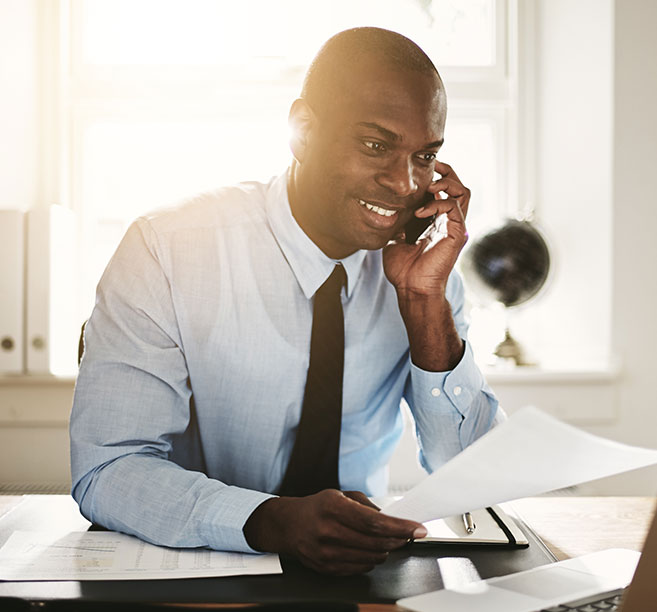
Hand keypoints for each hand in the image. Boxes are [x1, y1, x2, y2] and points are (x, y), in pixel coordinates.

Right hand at [243, 489, 426, 574]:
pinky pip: (360, 568)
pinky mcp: (326, 567)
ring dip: (385, 550)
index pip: (375, 522)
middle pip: (376, 542)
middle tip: (407, 535)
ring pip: (371, 558)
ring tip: (386, 541)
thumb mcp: (340, 495)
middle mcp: (328, 531)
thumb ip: (366, 506)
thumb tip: (391, 519)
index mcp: (333, 507)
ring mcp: (326, 552)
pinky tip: (369, 550)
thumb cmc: (317, 507)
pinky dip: (370, 560)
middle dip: (398, 539)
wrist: (287, 525)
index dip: (400, 527)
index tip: (417, 529)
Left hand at [383, 160, 469, 296]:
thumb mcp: (395, 237)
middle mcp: (448, 222)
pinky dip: (438, 203)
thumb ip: (398, 221)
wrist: (411, 288)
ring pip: (463, 193)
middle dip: (447, 173)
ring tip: (430, 186)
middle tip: (433, 166)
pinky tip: (419, 212)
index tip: (422, 170)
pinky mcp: (456, 234)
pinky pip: (454, 208)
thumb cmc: (403, 268)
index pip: (445, 191)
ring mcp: (455, 227)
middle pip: (459, 187)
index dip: (437, 177)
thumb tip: (390, 206)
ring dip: (447, 183)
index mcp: (437, 221)